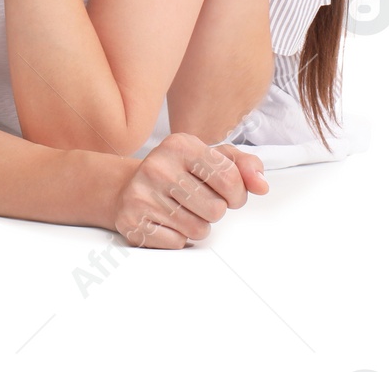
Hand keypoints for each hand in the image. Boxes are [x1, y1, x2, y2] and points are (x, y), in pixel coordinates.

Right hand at [111, 133, 267, 248]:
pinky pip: (177, 243)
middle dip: (214, 210)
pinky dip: (176, 237)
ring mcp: (142, 193)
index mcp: (180, 145)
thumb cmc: (178, 172)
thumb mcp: (211, 158)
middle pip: (216, 209)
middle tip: (197, 200)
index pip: (231, 179)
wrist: (127, 186)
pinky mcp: (131, 221)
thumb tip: (261, 185)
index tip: (226, 192)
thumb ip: (243, 165)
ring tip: (180, 210)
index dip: (236, 193)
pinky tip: (164, 221)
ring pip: (198, 229)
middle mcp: (157, 166)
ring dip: (196, 225)